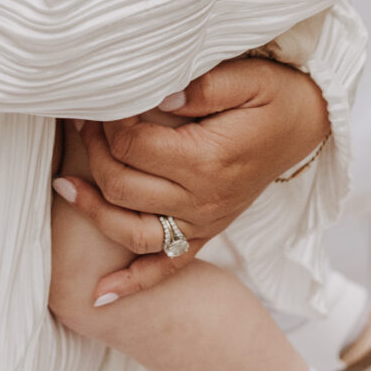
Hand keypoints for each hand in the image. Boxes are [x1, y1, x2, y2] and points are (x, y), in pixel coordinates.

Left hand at [55, 56, 329, 302]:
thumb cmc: (274, 97)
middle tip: (80, 123)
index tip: (95, 100)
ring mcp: (204, 222)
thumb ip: (201, 86)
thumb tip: (155, 93)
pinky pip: (166, 266)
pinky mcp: (207, 234)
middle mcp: (203, 199)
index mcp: (208, 159)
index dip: (107, 122)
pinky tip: (100, 293)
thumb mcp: (248, 77)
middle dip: (92, 153)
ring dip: (92, 212)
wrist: (308, 126)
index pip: (133, 145)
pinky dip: (133, 283)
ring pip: (133, 232)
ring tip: (62, 186)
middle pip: (124, 185)